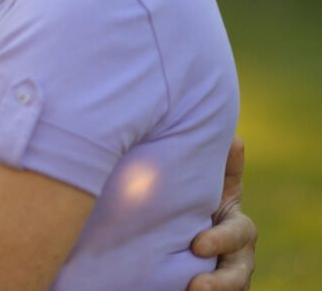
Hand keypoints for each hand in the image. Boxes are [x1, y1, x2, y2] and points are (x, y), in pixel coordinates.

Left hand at [188, 136, 256, 290]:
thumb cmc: (196, 200)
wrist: (175, 234)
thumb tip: (234, 138)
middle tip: (195, 284)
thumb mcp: (207, 185)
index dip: (221, 240)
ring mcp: (225, 275)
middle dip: (222, 280)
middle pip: (239, 271)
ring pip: (232, 288)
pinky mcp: (212, 287)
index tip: (197, 246)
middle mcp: (236, 254)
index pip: (239, 233)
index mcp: (235, 226)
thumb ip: (221, 167)